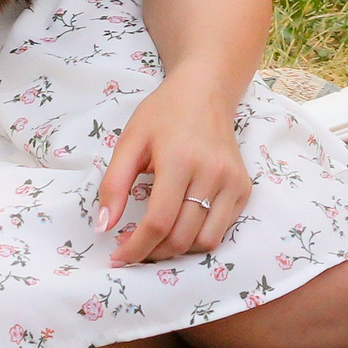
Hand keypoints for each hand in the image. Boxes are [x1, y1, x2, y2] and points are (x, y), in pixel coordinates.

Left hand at [98, 74, 253, 265]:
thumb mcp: (130, 140)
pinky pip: (221, 230)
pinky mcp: (243, 188)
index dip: (136, 248)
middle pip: (181, 238)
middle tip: (133, 247)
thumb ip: (114, 184)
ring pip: (205, 242)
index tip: (118, 257)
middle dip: (152, 252)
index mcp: (180, 160)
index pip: (158, 222)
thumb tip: (104, 227)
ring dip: (177, 250)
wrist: (206, 91)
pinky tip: (181, 222)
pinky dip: (198, 237)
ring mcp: (232, 182)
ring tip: (157, 238)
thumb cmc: (164, 113)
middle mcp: (212, 174)